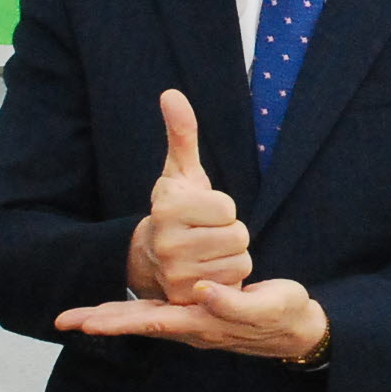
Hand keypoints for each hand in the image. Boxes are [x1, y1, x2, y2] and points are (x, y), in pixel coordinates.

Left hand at [54, 276, 328, 362]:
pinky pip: (156, 314)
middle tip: (63, 319)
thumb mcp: (266, 305)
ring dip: (111, 317)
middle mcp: (189, 327)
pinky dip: (132, 312)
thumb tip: (202, 291)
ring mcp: (191, 324)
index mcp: (201, 324)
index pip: (151, 322)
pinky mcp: (196, 315)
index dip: (119, 321)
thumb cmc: (284, 315)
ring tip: (79, 315)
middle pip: (137, 324)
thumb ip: (234, 301)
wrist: (297, 329)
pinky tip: (117, 308)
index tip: (87, 321)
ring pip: (143, 319)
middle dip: (101, 320)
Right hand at [125, 91, 253, 301]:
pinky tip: (209, 271)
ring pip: (239, 260)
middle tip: (207, 233)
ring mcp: (175, 273)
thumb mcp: (181, 172)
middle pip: (237, 235)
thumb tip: (171, 93)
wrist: (151, 258)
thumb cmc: (177, 210)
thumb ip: (182, 133)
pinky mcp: (186, 298)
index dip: (223, 207)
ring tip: (208, 252)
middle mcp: (167, 242)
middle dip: (230, 232)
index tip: (204, 211)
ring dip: (231, 256)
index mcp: (168, 206)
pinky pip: (234, 283)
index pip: (227, 207)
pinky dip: (228, 278)